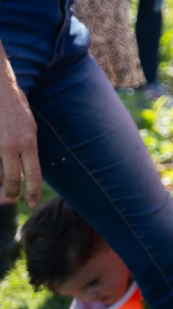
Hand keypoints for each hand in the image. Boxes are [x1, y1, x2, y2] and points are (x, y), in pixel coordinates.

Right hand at [0, 55, 39, 207]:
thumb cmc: (14, 106)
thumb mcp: (29, 127)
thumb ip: (28, 147)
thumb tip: (26, 168)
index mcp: (28, 142)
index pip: (33, 174)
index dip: (32, 191)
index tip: (31, 202)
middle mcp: (11, 146)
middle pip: (10, 179)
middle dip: (12, 192)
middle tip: (13, 198)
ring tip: (2, 185)